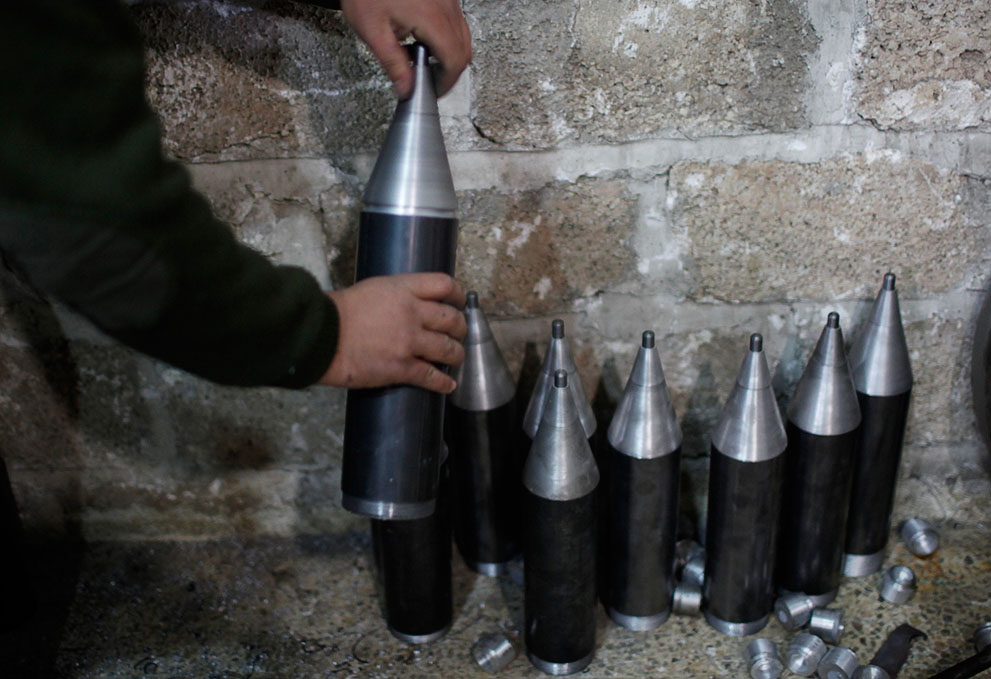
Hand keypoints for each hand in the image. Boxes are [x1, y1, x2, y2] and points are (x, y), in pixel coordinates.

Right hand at [321, 273, 466, 392]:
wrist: (321, 336)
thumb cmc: (339, 313)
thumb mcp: (373, 289)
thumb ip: (397, 295)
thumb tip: (412, 304)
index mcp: (403, 290)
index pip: (444, 285)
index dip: (458, 295)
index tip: (461, 303)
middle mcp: (412, 313)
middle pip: (452, 319)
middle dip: (460, 328)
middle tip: (459, 333)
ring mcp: (409, 342)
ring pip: (448, 349)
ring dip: (456, 354)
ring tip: (456, 357)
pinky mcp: (402, 367)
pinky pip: (432, 376)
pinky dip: (443, 382)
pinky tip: (448, 384)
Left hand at [340, 0, 470, 97]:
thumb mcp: (372, 31)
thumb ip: (392, 64)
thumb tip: (406, 88)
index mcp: (432, 18)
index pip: (454, 60)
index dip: (446, 82)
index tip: (435, 91)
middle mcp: (446, 7)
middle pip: (464, 50)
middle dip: (449, 71)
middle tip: (429, 81)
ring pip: (462, 36)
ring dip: (448, 54)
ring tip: (421, 59)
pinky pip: (455, 22)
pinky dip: (445, 38)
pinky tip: (422, 38)